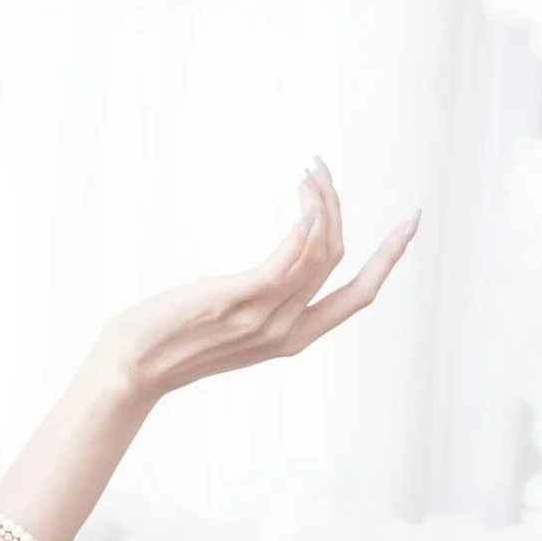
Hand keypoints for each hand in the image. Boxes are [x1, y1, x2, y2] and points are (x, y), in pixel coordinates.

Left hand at [96, 161, 417, 402]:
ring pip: (319, 253)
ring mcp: (265, 317)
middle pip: (338, 260)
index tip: (411, 222)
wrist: (130, 370)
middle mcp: (287, 331)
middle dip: (340, 208)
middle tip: (321, 170)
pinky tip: (306, 199)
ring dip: (321, 203)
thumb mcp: (229, 328)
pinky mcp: (239, 300)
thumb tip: (270, 276)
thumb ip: (258, 306)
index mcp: (293, 339)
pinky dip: (306, 226)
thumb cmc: (169, 343)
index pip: (359, 296)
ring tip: (309, 172)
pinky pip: (289, 260)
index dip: (390, 258)